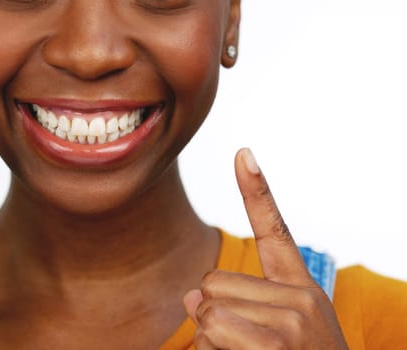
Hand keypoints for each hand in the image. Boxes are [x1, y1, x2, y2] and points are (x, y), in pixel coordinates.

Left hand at [183, 148, 347, 348]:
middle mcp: (300, 302)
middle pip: (210, 285)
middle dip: (212, 317)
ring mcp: (289, 328)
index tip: (242, 152)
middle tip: (246, 348)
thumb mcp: (282, 333)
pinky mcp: (272, 349)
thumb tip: (191, 296)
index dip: (256, 191)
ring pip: (205, 315)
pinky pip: (205, 342)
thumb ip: (239, 306)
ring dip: (208, 346)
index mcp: (300, 290)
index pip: (274, 231)